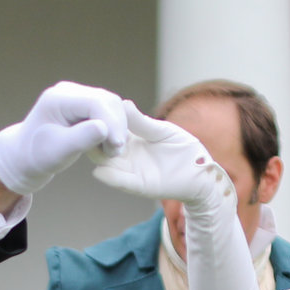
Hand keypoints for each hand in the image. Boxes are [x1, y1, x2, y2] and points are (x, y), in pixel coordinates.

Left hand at [0, 81, 129, 197]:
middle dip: (116, 126)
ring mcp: (78, 95)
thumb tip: (103, 127)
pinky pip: (108, 112)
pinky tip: (105, 146)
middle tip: (114, 153)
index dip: (111, 122)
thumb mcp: (58, 151)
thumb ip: (80, 138)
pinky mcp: (85, 104)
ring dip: (116, 128)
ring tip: (109, 152)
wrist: (26, 155)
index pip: (95, 103)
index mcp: (58, 98)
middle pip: (107, 101)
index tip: (118, 146)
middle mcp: (69, 91)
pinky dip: (112, 129)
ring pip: (111, 106)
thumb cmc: (38, 155)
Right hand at [92, 106, 230, 210]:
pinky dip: (110, 177)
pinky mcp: (139, 185)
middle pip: (101, 146)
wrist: (201, 171)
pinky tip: (99, 171)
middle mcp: (126, 154)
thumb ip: (142, 122)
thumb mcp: (162, 131)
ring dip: (98, 157)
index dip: (99, 120)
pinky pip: (121, 181)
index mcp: (130, 137)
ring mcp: (131, 170)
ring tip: (90, 148)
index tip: (90, 110)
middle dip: (94, 138)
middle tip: (88, 129)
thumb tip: (122, 103)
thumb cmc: (184, 148)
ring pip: (106, 163)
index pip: (108, 128)